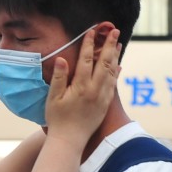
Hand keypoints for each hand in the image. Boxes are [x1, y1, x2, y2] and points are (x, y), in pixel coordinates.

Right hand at [44, 26, 120, 148]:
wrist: (69, 141)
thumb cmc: (57, 120)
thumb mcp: (53, 98)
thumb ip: (58, 78)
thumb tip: (62, 59)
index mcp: (80, 87)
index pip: (86, 60)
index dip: (89, 45)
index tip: (91, 32)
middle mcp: (94, 90)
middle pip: (104, 63)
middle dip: (109, 45)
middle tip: (114, 31)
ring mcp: (102, 97)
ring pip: (111, 72)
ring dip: (115, 57)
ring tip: (119, 43)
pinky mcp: (105, 105)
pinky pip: (113, 85)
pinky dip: (116, 74)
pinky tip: (118, 66)